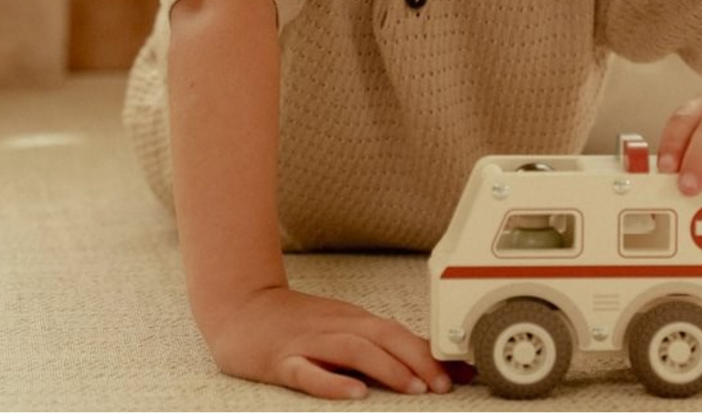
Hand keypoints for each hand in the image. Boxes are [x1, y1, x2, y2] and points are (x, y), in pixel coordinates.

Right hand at [203, 286, 453, 399]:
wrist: (242, 307)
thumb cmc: (297, 323)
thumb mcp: (343, 328)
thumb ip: (380, 347)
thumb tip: (427, 364)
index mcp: (353, 321)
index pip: (399, 333)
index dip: (430, 352)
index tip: (459, 372)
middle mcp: (337, 327)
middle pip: (384, 337)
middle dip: (418, 360)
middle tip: (444, 385)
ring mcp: (309, 342)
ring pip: (355, 350)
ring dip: (388, 367)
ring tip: (413, 388)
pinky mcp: (281, 360)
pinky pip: (309, 372)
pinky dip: (333, 383)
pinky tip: (353, 394)